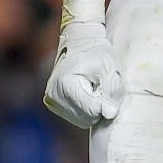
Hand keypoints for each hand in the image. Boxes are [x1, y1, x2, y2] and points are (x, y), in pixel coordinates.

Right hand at [43, 0, 122, 128]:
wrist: (78, 40)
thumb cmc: (96, 51)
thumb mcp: (109, 65)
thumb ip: (112, 89)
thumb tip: (110, 114)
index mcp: (65, 84)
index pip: (92, 110)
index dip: (105, 102)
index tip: (105, 84)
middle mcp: (53, 96)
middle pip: (87, 119)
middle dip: (99, 105)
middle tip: (99, 84)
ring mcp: (51, 101)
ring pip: (83, 121)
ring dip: (93, 107)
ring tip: (92, 86)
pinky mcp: (52, 104)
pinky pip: (77, 117)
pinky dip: (85, 108)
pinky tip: (85, 91)